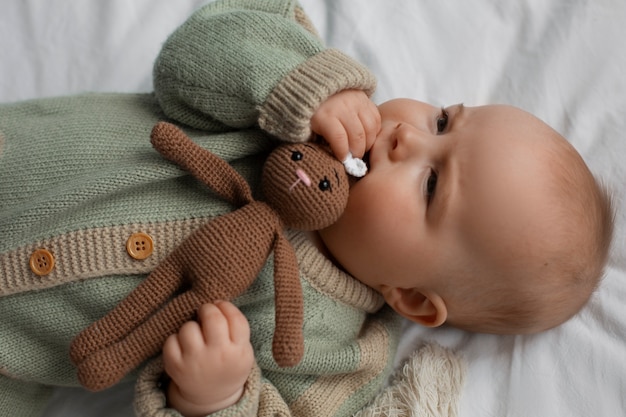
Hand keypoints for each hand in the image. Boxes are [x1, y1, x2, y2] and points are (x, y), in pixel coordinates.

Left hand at [163, 301, 253, 416]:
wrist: (211, 396)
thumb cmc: (228, 363)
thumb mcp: (243, 350)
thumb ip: (236, 327)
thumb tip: (216, 301)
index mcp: (238, 351)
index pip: (235, 318)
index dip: (226, 306)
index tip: (221, 305)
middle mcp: (217, 355)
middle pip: (212, 318)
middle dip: (208, 309)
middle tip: (206, 312)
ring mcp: (195, 361)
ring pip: (189, 327)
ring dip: (191, 326)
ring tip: (196, 334)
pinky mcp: (175, 366)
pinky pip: (170, 340)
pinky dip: (175, 340)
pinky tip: (183, 346)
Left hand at [310, 89, 380, 160]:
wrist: (317, 85)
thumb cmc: (312, 112)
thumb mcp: (309, 126)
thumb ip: (320, 141)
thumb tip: (336, 158)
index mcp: (326, 115)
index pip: (339, 139)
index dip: (343, 153)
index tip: (343, 160)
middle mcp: (343, 107)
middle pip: (358, 136)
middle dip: (357, 151)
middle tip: (354, 157)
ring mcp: (357, 102)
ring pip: (370, 128)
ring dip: (368, 143)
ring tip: (361, 148)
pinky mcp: (366, 99)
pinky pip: (376, 119)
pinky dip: (374, 131)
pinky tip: (367, 136)